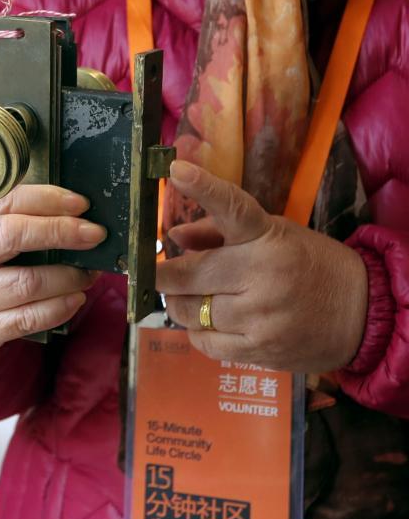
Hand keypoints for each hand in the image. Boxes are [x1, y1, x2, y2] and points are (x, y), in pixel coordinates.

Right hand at [0, 185, 105, 352]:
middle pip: (12, 237)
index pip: (5, 202)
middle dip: (61, 232)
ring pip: (27, 283)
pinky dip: (60, 307)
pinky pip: (29, 319)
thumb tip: (70, 209)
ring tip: (87, 271)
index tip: (80, 204)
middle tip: (93, 235)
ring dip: (68, 276)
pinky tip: (74, 297)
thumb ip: (10, 212)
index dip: (48, 201)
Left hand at [156, 160, 367, 372]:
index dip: (203, 188)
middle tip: (156, 273)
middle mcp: (262, 275)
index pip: (233, 208)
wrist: (362, 316)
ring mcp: (259, 317)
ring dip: (181, 304)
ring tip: (199, 297)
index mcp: (268, 238)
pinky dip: (197, 332)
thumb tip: (173, 235)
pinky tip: (213, 323)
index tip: (177, 168)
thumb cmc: (308, 267)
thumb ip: (219, 234)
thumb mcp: (274, 237)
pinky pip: (202, 341)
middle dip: (162, 275)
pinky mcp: (257, 350)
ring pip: (187, 311)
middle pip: (187, 275)